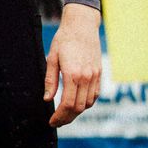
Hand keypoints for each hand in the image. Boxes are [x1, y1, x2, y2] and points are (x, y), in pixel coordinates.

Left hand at [44, 4, 102, 126]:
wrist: (82, 26)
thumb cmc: (64, 40)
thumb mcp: (52, 58)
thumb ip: (50, 80)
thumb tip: (47, 99)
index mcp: (73, 74)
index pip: (67, 104)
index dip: (59, 116)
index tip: (51, 121)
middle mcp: (86, 77)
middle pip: (78, 107)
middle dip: (67, 118)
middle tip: (57, 122)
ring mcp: (95, 76)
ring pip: (88, 103)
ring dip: (76, 112)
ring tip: (65, 114)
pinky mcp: (99, 73)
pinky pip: (95, 95)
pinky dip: (86, 103)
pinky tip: (76, 104)